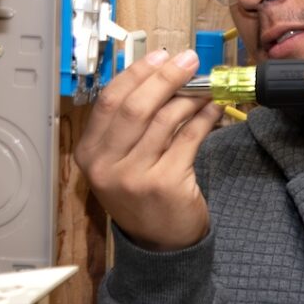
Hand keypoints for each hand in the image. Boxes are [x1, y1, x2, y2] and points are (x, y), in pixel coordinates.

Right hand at [74, 49, 221, 250]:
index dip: (137, 73)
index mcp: (89, 154)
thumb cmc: (143, 195)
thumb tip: (162, 72)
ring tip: (207, 86)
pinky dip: (204, 118)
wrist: (160, 247)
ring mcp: (134, 177)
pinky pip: (189, 138)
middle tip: (190, 59)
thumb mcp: (123, 160)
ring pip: (165, 119)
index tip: (161, 56)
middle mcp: (105, 166)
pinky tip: (214, 108)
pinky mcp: (164, 184)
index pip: (109, 100)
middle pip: (136, 105)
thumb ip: (132, 123)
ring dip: (190, 97)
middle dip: (166, 77)